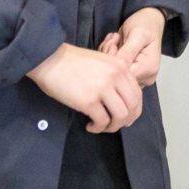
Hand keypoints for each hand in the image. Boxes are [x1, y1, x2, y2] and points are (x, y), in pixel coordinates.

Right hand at [26, 43, 142, 132]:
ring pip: (121, 116)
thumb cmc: (74, 62)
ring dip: (112, 127)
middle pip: (133, 106)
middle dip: (126, 121)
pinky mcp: (88, 101)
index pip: (137, 93)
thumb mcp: (103, 62)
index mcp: (121, 66)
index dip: (134, 110)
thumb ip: (116, 76)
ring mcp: (103, 88)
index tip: (125, 117)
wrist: (51, 60)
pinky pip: (102, 121)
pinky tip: (90, 125)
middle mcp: (116, 76)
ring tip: (101, 126)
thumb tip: (122, 99)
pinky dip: (97, 128)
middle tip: (114, 125)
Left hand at [99, 7, 166, 87]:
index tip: (114, 44)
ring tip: (114, 39)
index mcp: (149, 69)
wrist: (147, 20)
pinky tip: (114, 43)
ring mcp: (135, 75)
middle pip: (116, 75)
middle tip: (114, 39)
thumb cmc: (146, 24)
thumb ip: (128, 52)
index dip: (113, 61)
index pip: (123, 75)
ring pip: (111, 72)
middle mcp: (143, 76)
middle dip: (109, 56)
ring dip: (107, 53)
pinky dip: (108, 55)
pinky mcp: (127, 72)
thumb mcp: (138, 35)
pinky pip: (110, 69)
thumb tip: (118, 69)